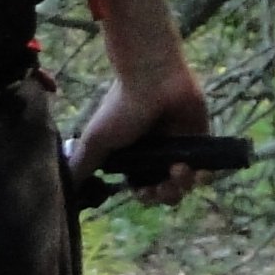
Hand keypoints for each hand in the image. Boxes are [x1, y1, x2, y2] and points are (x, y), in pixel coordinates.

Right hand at [70, 62, 211, 204]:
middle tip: (164, 186)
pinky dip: (206, 176)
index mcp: (131, 158)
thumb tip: (66, 193)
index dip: (144, 196)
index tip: (144, 191)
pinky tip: (201, 172)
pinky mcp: (201, 139)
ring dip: (183, 184)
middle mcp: (155, 155)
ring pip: (186, 182)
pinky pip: (207, 167)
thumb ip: (82, 168)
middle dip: (164, 195)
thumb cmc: (121, 108)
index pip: (141, 188)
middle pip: (164, 191)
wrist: (153, 78)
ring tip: (180, 169)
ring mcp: (179, 148)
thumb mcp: (95, 142)